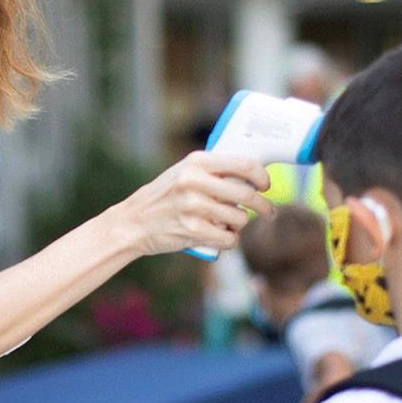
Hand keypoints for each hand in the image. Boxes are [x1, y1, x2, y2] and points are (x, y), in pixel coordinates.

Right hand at [112, 151, 274, 255]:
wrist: (133, 222)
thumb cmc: (164, 197)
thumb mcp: (184, 172)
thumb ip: (213, 171)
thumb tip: (253, 176)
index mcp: (196, 162)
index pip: (244, 164)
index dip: (262, 176)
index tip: (265, 186)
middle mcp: (194, 181)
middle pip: (247, 195)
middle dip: (264, 206)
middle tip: (268, 212)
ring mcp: (193, 206)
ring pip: (239, 219)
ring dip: (240, 225)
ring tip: (227, 223)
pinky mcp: (193, 231)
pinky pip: (229, 239)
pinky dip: (230, 240)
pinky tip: (221, 236)